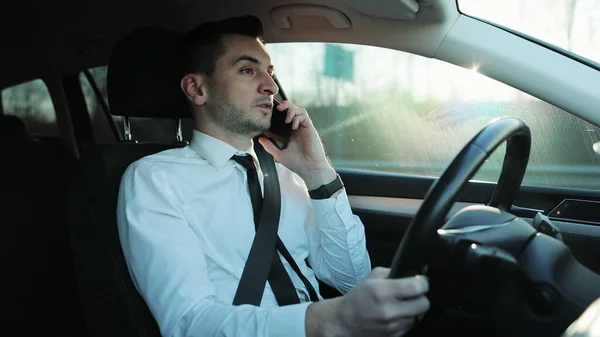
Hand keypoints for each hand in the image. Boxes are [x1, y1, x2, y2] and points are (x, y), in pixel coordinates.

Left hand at [258, 100, 335, 189]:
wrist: (309, 169)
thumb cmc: (296, 163)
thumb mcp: (279, 154)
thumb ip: (269, 146)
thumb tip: (260, 138)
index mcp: (288, 133)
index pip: (282, 117)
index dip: (277, 113)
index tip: (269, 114)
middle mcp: (296, 128)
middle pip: (291, 109)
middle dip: (284, 105)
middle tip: (278, 108)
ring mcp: (303, 127)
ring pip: (298, 110)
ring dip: (291, 110)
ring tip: (286, 119)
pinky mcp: (310, 128)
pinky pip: (304, 116)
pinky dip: (298, 117)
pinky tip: (293, 126)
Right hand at [306, 267, 429, 336]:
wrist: (345, 321)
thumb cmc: (358, 297)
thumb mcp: (372, 278)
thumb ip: (393, 273)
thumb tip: (412, 275)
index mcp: (383, 292)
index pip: (418, 287)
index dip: (422, 282)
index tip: (420, 281)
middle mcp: (390, 310)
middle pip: (424, 304)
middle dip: (421, 297)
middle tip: (413, 294)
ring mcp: (393, 327)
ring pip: (418, 317)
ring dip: (413, 310)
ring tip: (401, 306)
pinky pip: (410, 327)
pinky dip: (406, 320)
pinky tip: (396, 315)